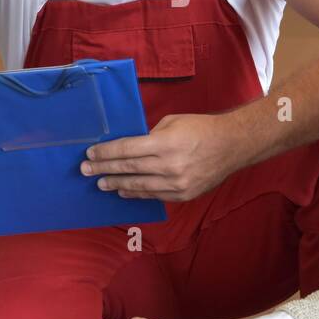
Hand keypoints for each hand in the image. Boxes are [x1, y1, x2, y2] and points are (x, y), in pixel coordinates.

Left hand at [80, 112, 243, 202]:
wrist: (232, 146)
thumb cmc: (201, 128)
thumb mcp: (172, 123)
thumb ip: (149, 136)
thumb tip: (129, 148)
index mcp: (164, 143)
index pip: (126, 150)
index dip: (105, 153)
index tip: (90, 154)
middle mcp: (168, 165)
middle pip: (128, 169)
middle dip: (104, 169)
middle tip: (86, 170)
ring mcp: (176, 183)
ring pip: (138, 186)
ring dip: (116, 184)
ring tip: (101, 183)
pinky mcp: (183, 195)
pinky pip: (153, 195)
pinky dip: (136, 193)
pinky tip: (124, 191)